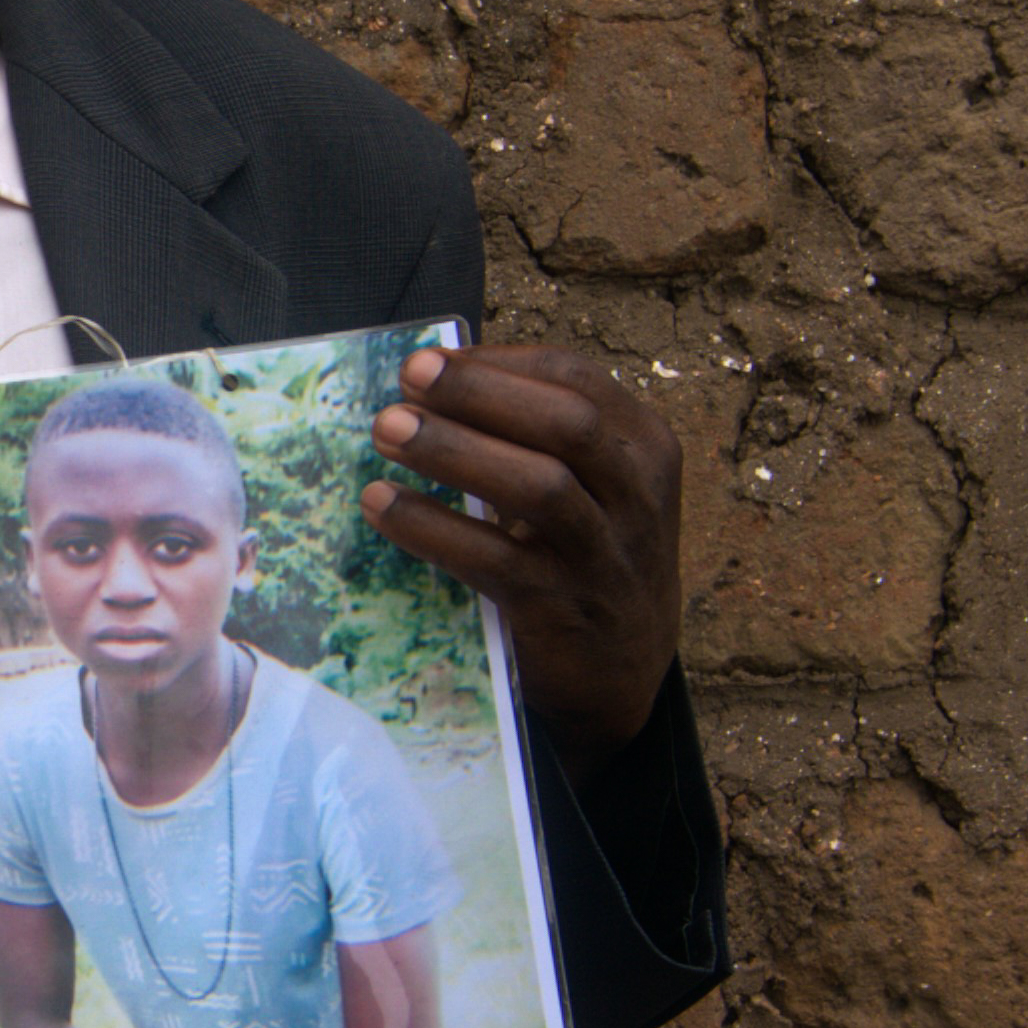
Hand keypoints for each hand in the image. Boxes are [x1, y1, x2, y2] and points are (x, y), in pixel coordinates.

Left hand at [366, 344, 681, 776]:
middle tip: (409, 376)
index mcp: (644, 446)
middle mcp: (638, 495)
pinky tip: (382, 504)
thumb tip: (430, 385)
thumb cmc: (584, 555)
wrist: (621, 670)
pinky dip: (432, 527)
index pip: (577, 380)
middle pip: (567, 423)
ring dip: (455, 451)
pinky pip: (494, 559)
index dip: (501, 363)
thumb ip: (533, 437)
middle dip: (482, 392)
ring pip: (539, 487)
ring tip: (386, 429)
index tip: (434, 358)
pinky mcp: (562, 607)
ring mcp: (606, 554)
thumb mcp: (590, 487)